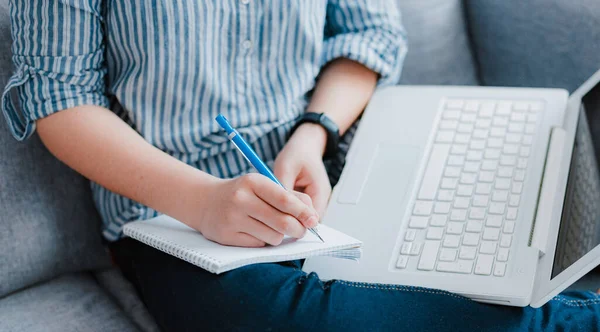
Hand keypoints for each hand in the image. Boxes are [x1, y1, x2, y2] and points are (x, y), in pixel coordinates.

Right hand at [194, 173, 318, 246]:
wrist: (206, 201)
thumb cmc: (242, 193)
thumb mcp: (263, 185)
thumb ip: (290, 196)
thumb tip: (312, 216)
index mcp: (253, 182)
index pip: (285, 199)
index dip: (303, 212)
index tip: (313, 220)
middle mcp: (241, 199)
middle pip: (283, 222)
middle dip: (298, 229)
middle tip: (301, 230)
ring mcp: (233, 218)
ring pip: (274, 237)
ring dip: (279, 236)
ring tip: (271, 227)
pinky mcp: (227, 236)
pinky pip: (259, 245)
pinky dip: (264, 241)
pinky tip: (256, 231)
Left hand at [273, 123, 331, 216]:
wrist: (305, 145)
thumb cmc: (297, 153)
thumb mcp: (285, 168)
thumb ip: (283, 190)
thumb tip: (277, 210)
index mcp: (320, 190)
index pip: (311, 218)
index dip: (295, 222)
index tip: (278, 221)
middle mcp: (320, 198)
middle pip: (307, 220)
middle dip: (290, 219)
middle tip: (271, 216)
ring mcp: (315, 199)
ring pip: (301, 216)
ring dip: (288, 214)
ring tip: (272, 207)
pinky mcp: (308, 199)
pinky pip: (297, 210)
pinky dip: (287, 209)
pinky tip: (276, 204)